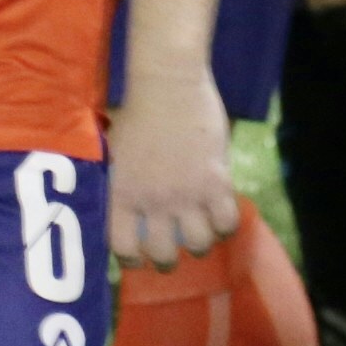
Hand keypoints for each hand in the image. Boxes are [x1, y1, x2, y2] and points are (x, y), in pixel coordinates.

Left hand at [106, 61, 236, 271]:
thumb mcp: (118, 154)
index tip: (141, 258)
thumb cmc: (139, 111)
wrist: (167, 84)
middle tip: (175, 251)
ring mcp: (185, 195)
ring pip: (198, 244)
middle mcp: (152, 202)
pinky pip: (227, 222)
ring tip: (202, 235)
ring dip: (200, 244)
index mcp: (123, 195)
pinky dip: (226, 225)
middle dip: (169, 260)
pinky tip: (222, 217)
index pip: (123, 248)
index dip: (133, 260)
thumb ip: (126, 184)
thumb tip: (132, 207)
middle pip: (163, 254)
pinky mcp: (215, 182)